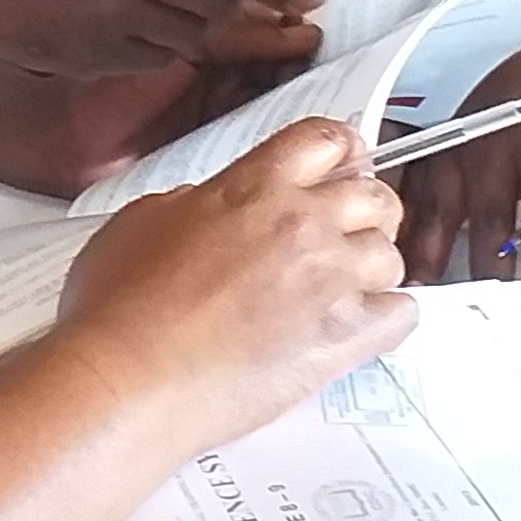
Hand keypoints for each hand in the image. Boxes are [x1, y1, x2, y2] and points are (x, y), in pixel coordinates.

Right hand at [0, 0, 319, 77]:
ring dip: (211, 34)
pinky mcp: (98, 54)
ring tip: (211, 26)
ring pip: (194, 37)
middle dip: (253, 15)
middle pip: (221, 4)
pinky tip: (146, 33)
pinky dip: (165, 49)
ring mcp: (115, 16)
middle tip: (285, 22)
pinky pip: (156, 59)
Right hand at [54, 119, 414, 435]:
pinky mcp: (343, 339)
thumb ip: (195, 205)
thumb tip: (210, 210)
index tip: (343, 165)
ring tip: (345, 290)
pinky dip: (390, 319)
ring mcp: (329, 281)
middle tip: (348, 232)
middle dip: (367, 212)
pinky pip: (401, 316)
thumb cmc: (119, 310)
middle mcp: (301, 224)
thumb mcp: (142, 223)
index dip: (341, 151)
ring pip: (392, 256)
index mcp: (252, 187)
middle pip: (374, 195)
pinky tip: (365, 326)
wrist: (129, 379)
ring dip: (374, 270)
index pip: (325, 140)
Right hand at [387, 38, 520, 279]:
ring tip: (417, 299)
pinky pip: (397, 190)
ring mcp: (446, 151)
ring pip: (434, 214)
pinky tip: (377, 253)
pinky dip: (390, 223)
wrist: (493, 22)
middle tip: (484, 325)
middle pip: (489, 228)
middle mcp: (490, 157)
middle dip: (488, 278)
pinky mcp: (415, 143)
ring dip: (428, 260)